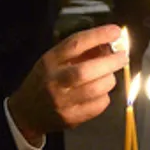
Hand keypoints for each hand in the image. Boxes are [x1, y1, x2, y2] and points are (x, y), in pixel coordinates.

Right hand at [7, 25, 128, 146]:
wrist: (26, 113)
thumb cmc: (45, 80)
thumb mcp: (54, 60)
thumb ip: (78, 52)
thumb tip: (108, 44)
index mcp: (49, 61)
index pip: (75, 44)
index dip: (98, 36)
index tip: (116, 31)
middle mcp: (54, 81)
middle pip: (86, 70)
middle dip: (110, 62)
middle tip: (123, 57)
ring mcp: (62, 102)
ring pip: (96, 89)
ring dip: (109, 80)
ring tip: (109, 76)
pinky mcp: (71, 118)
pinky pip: (98, 106)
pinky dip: (105, 97)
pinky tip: (100, 93)